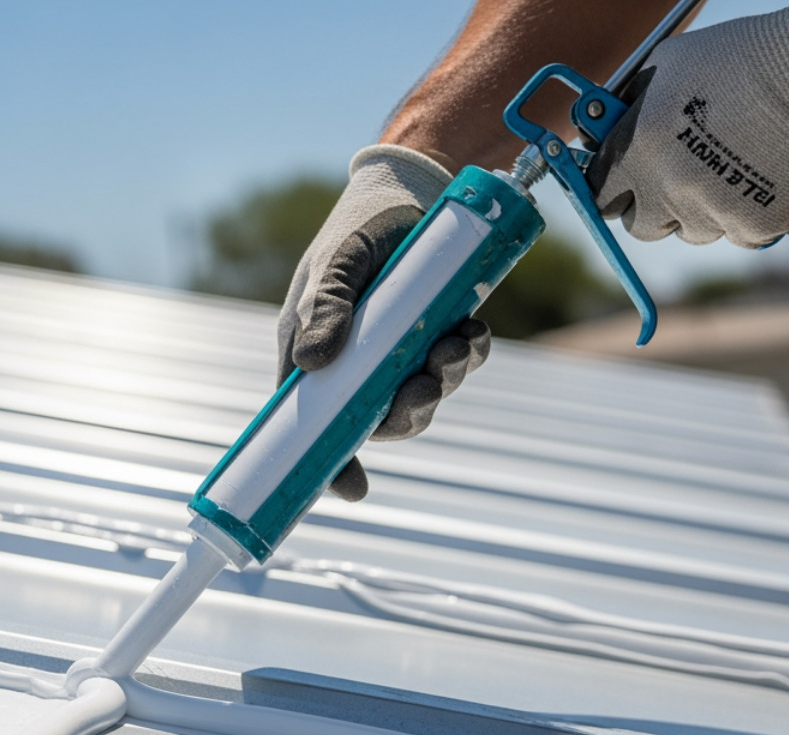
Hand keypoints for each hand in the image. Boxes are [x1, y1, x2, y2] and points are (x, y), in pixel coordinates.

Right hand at [279, 144, 490, 501]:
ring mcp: (398, 352)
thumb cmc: (356, 229)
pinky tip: (474, 332)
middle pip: (378, 418)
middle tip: (426, 386)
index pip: (314, 423)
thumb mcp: (336, 264)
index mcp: (314, 356)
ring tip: (459, 345)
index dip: (333, 461)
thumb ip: (325, 308)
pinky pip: (454, 363)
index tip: (353, 489)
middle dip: (408, 412)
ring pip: (421, 394)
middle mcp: (356, 364)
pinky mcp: (434, 334)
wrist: (409, 190)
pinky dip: (468, 355)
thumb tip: (315, 362)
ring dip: (444, 381)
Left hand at [587, 0, 788, 248]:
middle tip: (676, 182)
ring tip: (731, 169)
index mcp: (637, 150)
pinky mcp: (755, 228)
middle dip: (652, 208)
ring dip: (703, 210)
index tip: (624, 183)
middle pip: (641, 226)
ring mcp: (711, 214)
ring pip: (693, 231)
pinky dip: (749, 216)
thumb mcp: (669, 64)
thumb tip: (609, 120)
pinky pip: (740, 235)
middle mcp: (667, 189)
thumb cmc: (748, 57)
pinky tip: (766, 178)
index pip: (600, 195)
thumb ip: (631, 102)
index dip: (613, 188)